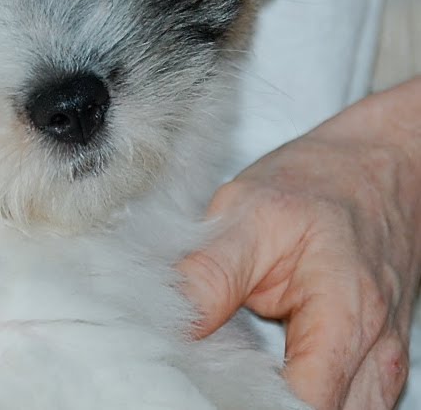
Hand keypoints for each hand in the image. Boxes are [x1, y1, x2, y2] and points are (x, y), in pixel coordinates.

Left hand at [179, 76, 420, 409]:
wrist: (372, 165)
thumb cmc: (314, 183)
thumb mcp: (247, 211)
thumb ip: (209, 274)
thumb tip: (169, 324)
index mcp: (345, 315)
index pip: (300, 406)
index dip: (242, 402)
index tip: (197, 379)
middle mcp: (375, 352)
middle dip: (258, 405)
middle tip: (206, 372)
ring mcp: (381, 361)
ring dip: (281, 402)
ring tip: (234, 367)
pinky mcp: (375, 361)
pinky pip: (341, 402)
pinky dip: (300, 394)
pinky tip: (262, 368)